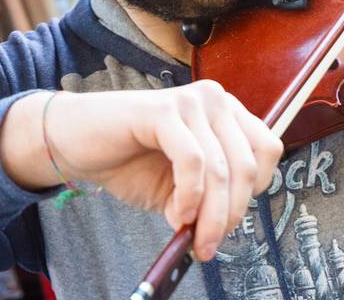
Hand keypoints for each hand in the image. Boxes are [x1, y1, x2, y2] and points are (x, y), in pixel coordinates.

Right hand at [0, 81, 282, 260]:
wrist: (76, 141)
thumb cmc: (128, 160)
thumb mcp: (178, 187)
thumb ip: (206, 199)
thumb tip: (220, 228)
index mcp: (227, 113)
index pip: (267, 150)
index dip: (255, 190)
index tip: (229, 221)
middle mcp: (215, 100)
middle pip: (248, 164)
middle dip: (231, 213)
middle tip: (208, 244)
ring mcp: (190, 101)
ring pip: (221, 167)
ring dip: (210, 213)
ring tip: (191, 236)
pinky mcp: (163, 110)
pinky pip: (193, 160)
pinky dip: (189, 195)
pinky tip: (176, 213)